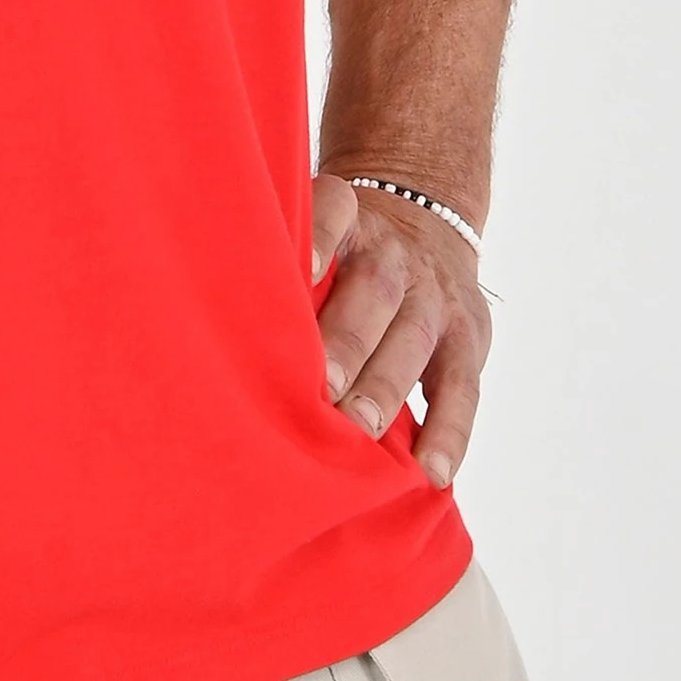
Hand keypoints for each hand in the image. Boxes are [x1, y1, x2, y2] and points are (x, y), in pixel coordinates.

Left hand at [311, 171, 490, 488]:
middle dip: (348, 341)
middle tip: (322, 388)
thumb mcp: (325, 236)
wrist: (429, 225)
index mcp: (351, 221)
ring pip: (413, 337)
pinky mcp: (468, 337)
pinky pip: (463, 386)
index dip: (317, 236)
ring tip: (363, 427)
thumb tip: (212, 322)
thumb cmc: (345, 254)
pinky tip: (432, 469)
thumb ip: (288, 267)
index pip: (335, 211)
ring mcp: (434, 295)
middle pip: (374, 291)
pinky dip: (450, 431)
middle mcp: (394, 253)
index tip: (297, 269)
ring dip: (386, 385)